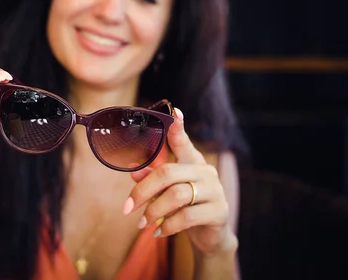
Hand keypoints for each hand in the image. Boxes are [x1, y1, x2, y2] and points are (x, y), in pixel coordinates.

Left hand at [123, 108, 234, 255]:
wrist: (210, 236)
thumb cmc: (184, 207)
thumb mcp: (165, 192)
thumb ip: (152, 180)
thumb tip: (134, 170)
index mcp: (192, 162)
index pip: (183, 141)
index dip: (178, 127)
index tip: (174, 110)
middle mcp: (205, 172)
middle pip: (168, 173)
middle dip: (143, 191)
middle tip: (127, 207)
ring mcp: (215, 190)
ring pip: (177, 195)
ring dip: (154, 211)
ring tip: (141, 223)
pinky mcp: (219, 211)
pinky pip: (187, 216)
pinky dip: (168, 226)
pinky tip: (158, 232)